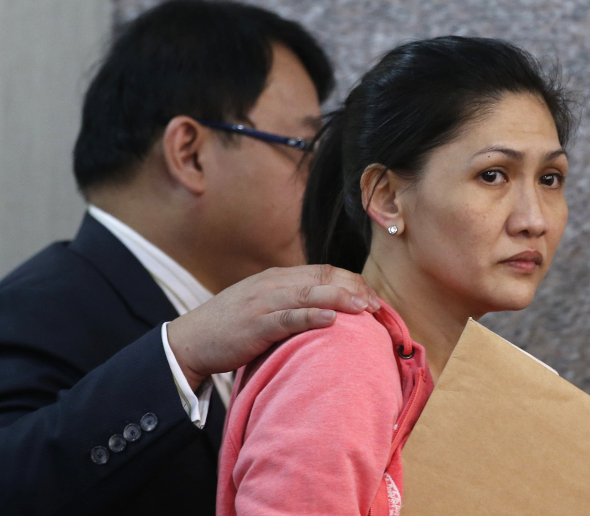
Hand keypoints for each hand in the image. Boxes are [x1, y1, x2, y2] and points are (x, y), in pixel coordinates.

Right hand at [167, 265, 379, 390]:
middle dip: (353, 289)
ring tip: (364, 308)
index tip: (371, 297)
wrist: (190, 341)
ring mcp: (263, 303)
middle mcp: (273, 284)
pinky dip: (311, 316)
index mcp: (278, 278)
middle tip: (376, 305)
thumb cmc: (231, 327)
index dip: (351, 281)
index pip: (323, 271)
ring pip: (309, 294)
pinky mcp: (255, 325)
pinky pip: (288, 318)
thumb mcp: (264, 305)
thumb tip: (327, 308)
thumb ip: (291, 301)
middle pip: (322, 278)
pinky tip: (331, 319)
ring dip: (340, 299)